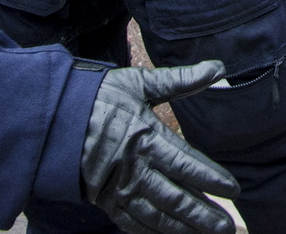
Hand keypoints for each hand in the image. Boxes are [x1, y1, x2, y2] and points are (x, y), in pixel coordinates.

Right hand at [81, 64, 239, 233]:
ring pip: (157, 215)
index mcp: (146, 138)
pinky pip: (133, 223)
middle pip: (175, 197)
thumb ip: (181, 80)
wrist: (52, 119)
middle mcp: (134, 168)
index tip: (233, 190)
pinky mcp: (105, 201)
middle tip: (226, 226)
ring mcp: (118, 189)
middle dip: (203, 213)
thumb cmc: (99, 98)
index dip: (211, 179)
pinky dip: (154, 232)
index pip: (186, 164)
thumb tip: (218, 68)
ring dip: (184, 227)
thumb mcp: (140, 83)